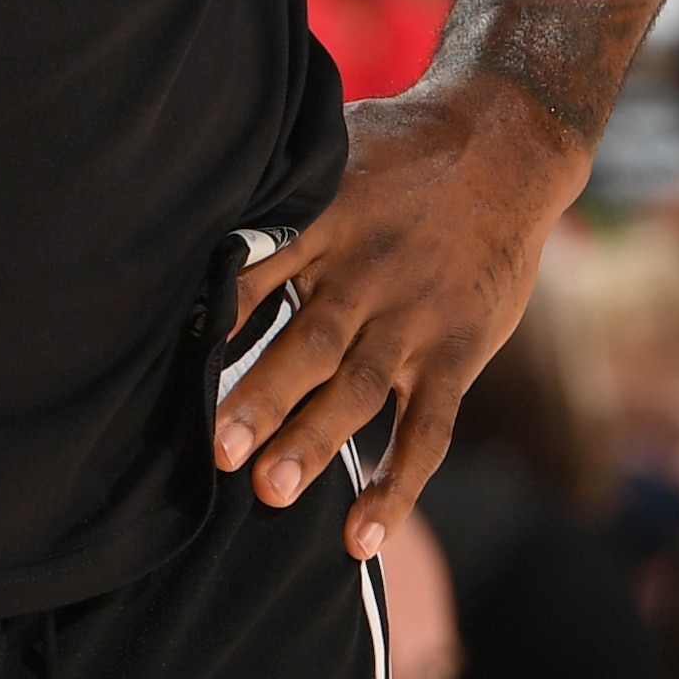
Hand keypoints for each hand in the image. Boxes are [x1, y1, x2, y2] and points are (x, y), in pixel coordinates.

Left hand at [211, 74, 586, 562]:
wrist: (505, 142)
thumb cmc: (397, 152)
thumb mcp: (328, 150)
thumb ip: (271, 193)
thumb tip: (183, 207)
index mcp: (324, 222)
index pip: (260, 272)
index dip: (219, 314)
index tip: (172, 360)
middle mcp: (368, 274)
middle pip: (311, 342)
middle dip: (263, 396)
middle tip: (218, 449)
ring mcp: (415, 319)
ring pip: (361, 389)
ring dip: (316, 441)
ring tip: (269, 491)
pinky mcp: (457, 353)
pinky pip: (427, 429)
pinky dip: (397, 484)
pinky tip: (359, 536)